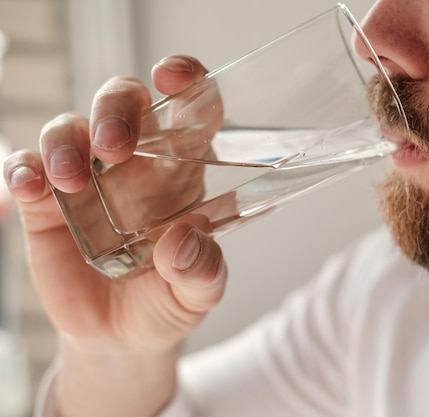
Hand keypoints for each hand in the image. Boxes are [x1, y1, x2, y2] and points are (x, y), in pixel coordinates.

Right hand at [2, 55, 227, 416]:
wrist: (119, 336)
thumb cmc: (166, 301)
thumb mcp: (199, 293)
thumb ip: (203, 269)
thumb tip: (183, 241)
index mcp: (181, 172)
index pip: (191, 108)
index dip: (187, 80)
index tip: (172, 76)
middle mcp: (135, 163)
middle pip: (124, 100)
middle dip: (116, 109)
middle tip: (115, 147)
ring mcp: (88, 178)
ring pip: (69, 126)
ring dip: (66, 142)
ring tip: (71, 182)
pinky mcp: (46, 202)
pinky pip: (26, 167)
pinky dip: (22, 169)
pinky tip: (30, 188)